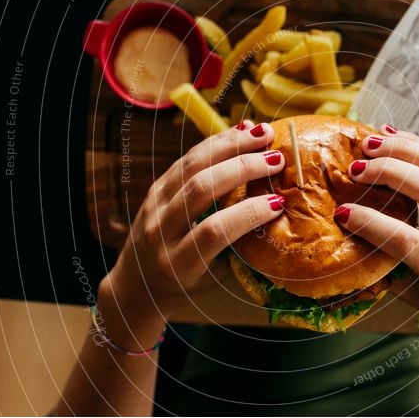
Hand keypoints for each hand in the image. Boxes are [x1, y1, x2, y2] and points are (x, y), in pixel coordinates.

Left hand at [99, 120, 286, 324]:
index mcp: (178, 263)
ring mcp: (154, 206)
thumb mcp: (213, 279)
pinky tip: (241, 132)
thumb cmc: (186, 285)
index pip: (213, 231)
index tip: (278, 202)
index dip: (247, 214)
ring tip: (263, 134)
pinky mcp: (155, 187)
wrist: (138, 283)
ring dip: (231, 145)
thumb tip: (280, 216)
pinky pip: (186, 158)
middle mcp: (160, 231)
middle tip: (277, 158)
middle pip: (202, 189)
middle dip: (244, 168)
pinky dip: (216, 143)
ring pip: (192, 165)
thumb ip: (240, 251)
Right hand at [334, 125, 418, 328]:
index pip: (407, 240)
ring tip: (370, 143)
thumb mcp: (410, 293)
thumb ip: (382, 266)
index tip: (342, 212)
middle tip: (356, 167)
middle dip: (390, 173)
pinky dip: (418, 145)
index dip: (372, 223)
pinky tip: (391, 135)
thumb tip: (343, 234)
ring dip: (404, 150)